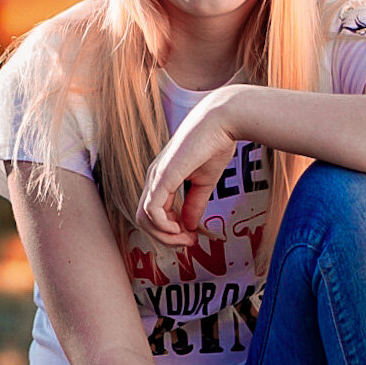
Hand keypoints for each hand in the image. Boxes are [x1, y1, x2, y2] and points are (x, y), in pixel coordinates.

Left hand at [137, 89, 239, 245]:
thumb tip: (188, 226)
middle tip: (189, 243)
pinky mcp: (163, 176)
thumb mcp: (204, 181)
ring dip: (164, 236)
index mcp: (162, 178)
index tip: (192, 237)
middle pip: (143, 220)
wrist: (222, 121)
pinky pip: (152, 210)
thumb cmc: (214, 144)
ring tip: (187, 239)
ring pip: (143, 219)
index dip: (170, 231)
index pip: (153, 213)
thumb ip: (194, 203)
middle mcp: (154, 178)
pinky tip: (182, 228)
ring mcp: (156, 177)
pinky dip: (164, 226)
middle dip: (165, 238)